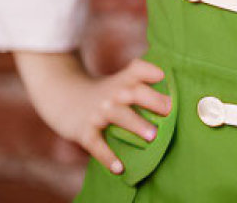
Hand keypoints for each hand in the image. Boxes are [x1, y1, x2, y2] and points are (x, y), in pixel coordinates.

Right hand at [18, 54, 171, 175]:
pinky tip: (119, 168)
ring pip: (118, 116)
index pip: (137, 69)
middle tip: (168, 110)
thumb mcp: (120, 81)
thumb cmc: (104, 92)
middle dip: (151, 100)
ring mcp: (98, 112)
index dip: (149, 70)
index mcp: (123, 81)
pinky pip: (97, 145)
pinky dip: (107, 157)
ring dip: (136, 124)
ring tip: (152, 136)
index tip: (161, 76)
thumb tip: (174, 96)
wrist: (63, 96)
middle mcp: (112, 94)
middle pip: (133, 92)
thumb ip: (143, 84)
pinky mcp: (85, 131)